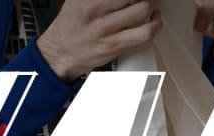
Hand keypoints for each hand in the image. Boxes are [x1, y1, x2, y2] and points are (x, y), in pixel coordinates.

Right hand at [35, 0, 158, 79]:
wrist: (60, 52)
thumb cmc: (71, 25)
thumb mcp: (79, 0)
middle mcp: (96, 10)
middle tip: (148, 0)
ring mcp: (106, 29)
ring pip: (142, 13)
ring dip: (153, 11)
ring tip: (152, 10)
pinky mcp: (114, 46)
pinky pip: (143, 36)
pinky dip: (154, 29)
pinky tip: (151, 25)